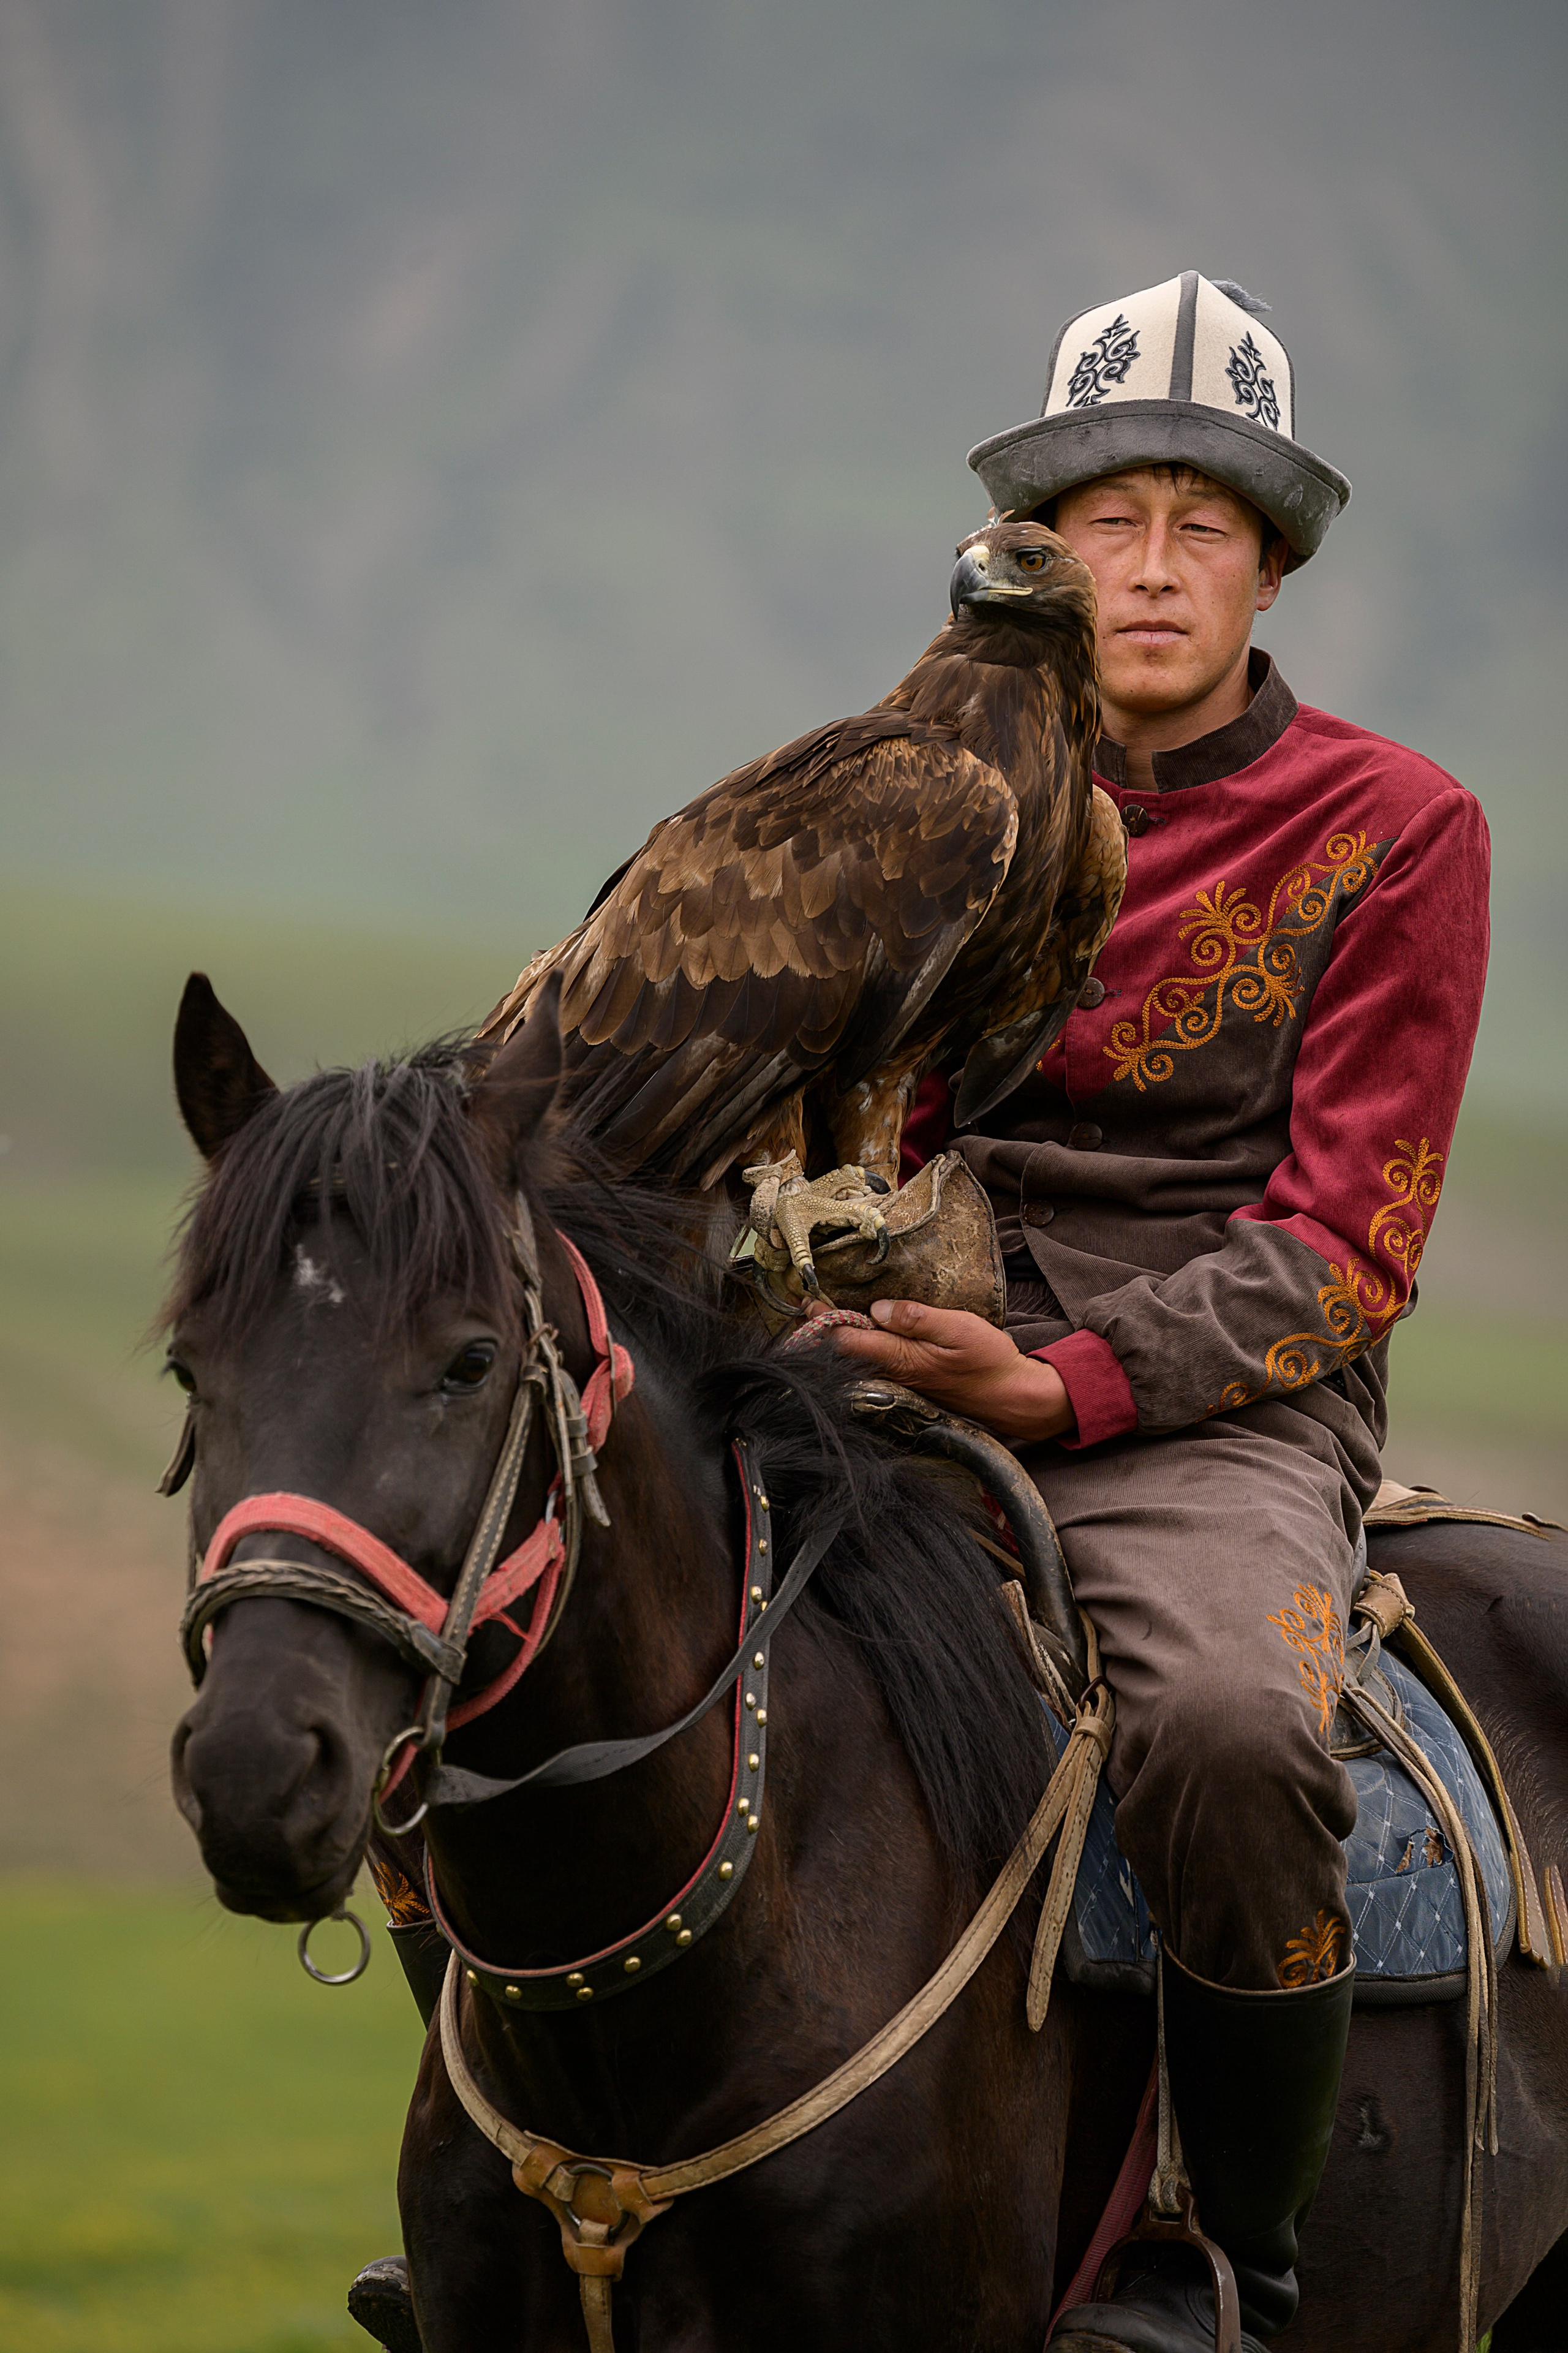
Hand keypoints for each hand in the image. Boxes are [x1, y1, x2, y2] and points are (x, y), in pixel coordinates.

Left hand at [822, 1299, 1076, 1443]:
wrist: (1011, 1397)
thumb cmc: (989, 1361)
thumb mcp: (958, 1328)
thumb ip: (916, 1318)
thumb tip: (877, 1308)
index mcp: (901, 1358)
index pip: (848, 1340)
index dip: (823, 1320)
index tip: (808, 1300)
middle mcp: (894, 1373)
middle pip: (845, 1353)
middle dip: (822, 1330)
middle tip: (804, 1305)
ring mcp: (900, 1382)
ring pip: (857, 1362)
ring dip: (838, 1340)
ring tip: (820, 1317)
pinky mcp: (910, 1385)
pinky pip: (874, 1366)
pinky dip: (858, 1350)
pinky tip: (857, 1337)